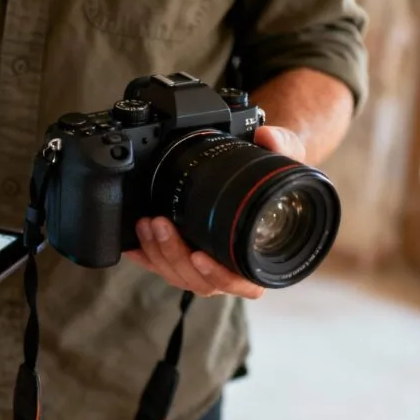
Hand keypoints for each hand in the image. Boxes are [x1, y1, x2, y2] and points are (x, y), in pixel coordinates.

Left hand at [122, 125, 305, 298]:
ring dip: (158, 251)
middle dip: (175, 254)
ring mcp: (204, 266)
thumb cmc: (273, 178)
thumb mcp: (287, 158)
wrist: (254, 177)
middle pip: (199, 280)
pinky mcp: (182, 257)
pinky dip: (145, 255)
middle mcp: (230, 268)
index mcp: (258, 258)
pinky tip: (132, 243)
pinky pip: (161, 265)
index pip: (242, 282)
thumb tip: (268, 136)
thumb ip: (283, 145)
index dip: (219, 275)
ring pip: (177, 274)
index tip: (199, 256)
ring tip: (147, 223)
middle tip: (161, 225)